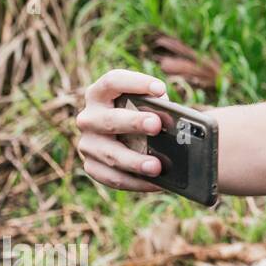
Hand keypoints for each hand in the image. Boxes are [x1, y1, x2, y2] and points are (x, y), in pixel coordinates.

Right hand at [75, 69, 168, 192]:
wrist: (135, 138)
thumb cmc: (146, 115)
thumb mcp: (152, 108)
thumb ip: (159, 109)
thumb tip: (177, 123)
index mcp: (100, 94)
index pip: (113, 81)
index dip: (135, 83)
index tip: (160, 89)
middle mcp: (89, 117)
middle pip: (109, 119)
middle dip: (133, 122)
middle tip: (157, 125)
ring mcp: (87, 144)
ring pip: (110, 154)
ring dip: (134, 161)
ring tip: (158, 167)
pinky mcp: (92, 166)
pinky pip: (112, 177)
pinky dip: (135, 182)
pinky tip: (157, 183)